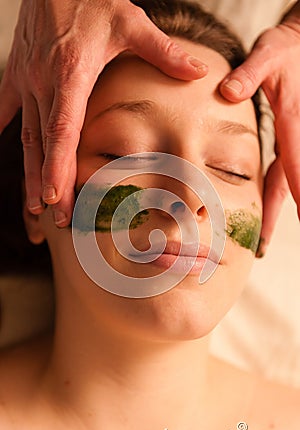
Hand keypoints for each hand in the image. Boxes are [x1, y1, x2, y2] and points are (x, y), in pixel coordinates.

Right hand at [0, 0, 206, 226]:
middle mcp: (43, 83)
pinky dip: (7, 138)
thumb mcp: (130, 21)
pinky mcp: (16, 75)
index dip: (58, 166)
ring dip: (29, 173)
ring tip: (34, 207)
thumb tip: (198, 71)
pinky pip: (6, 112)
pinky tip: (12, 164)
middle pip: (43, 144)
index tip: (56, 198)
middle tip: (55, 218)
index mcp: (71, 74)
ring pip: (24, 137)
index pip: (62, 130)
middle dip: (47, 183)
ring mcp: (25, 81)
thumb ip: (162, 50)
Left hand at [219, 3, 299, 255]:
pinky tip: (268, 205)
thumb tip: (228, 91)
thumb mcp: (267, 54)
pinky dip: (278, 190)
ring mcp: (295, 138)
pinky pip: (283, 169)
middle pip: (292, 180)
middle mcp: (297, 134)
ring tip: (264, 235)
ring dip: (277, 207)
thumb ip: (249, 74)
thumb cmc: (286, 49)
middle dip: (291, 210)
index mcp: (292, 119)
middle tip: (267, 241)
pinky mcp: (289, 136)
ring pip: (286, 179)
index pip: (296, 161)